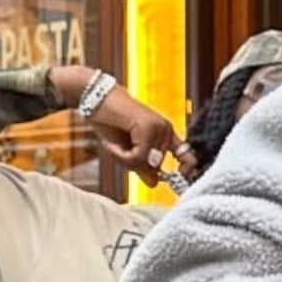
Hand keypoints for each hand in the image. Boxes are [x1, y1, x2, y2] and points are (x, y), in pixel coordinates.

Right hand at [48, 67, 178, 178]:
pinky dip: (122, 155)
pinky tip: (112, 144)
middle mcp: (165, 130)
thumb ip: (141, 165)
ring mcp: (158, 127)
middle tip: (119, 153)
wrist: (94, 98)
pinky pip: (138, 156)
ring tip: (114, 146)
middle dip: (135, 166)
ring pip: (147, 163)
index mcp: (165, 134)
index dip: (187, 169)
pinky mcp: (147, 127)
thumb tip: (154, 184)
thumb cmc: (109, 122)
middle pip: (157, 167)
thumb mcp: (126, 150)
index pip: (187, 156)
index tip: (181, 177)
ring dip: (126, 160)